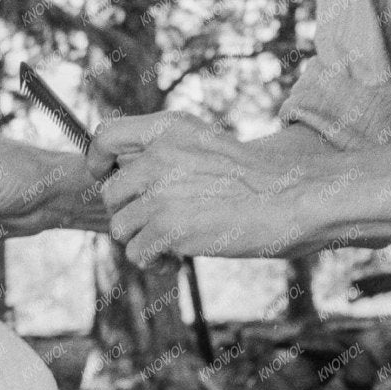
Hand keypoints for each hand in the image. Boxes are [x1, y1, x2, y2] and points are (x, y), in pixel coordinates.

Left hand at [97, 112, 311, 261]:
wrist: (292, 198)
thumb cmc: (255, 178)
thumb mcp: (206, 144)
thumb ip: (166, 152)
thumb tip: (129, 175)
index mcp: (169, 129)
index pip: (105, 136)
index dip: (98, 160)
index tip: (106, 176)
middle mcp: (159, 156)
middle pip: (110, 192)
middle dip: (129, 211)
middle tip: (157, 221)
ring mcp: (161, 193)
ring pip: (120, 225)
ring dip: (141, 238)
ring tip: (171, 241)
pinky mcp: (169, 228)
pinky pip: (136, 252)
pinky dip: (153, 260)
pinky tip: (176, 257)